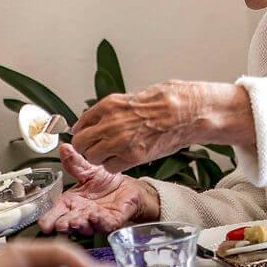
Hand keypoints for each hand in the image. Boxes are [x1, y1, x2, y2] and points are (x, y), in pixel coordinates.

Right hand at [37, 144, 159, 234]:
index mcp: (71, 203)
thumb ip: (75, 162)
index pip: (56, 213)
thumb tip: (65, 148)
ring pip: (85, 227)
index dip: (49, 220)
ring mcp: (96, 220)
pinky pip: (105, 224)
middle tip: (60, 224)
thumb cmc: (106, 183)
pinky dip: (100, 222)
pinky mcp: (113, 221)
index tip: (44, 223)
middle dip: (63, 225)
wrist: (128, 187)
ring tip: (75, 220)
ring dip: (79, 225)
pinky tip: (94, 216)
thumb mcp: (88, 170)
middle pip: (68, 223)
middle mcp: (81, 214)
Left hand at [71, 80, 253, 172]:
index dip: (82, 132)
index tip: (85, 136)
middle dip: (85, 147)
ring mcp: (121, 141)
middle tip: (94, 148)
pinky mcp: (133, 156)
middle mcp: (111, 123)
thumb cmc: (165, 103)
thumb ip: (110, 111)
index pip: (80, 124)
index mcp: (109, 105)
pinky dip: (114, 165)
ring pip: (92, 157)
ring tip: (111, 154)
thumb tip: (94, 121)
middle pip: (81, 143)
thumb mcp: (131, 99)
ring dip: (99, 158)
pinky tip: (123, 158)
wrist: (186, 112)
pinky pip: (110, 167)